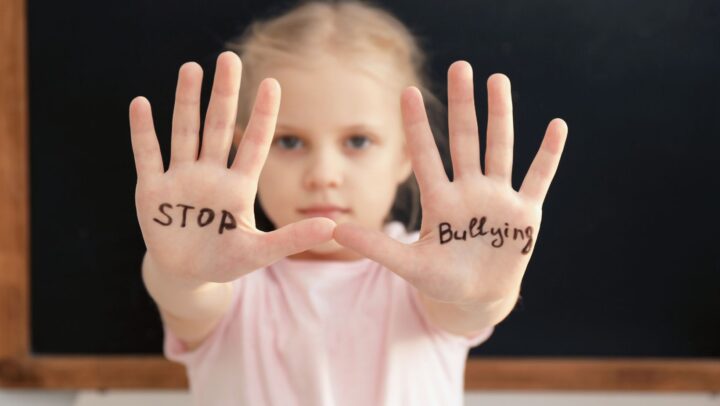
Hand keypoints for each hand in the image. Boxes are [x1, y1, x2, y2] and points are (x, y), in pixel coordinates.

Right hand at [129, 51, 334, 283]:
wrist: (188, 275)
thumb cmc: (227, 260)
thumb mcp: (260, 252)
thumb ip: (292, 238)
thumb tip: (332, 226)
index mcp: (238, 186)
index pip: (254, 143)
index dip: (264, 115)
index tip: (273, 83)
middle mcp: (211, 174)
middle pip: (218, 127)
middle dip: (224, 94)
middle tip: (228, 58)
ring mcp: (182, 179)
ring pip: (185, 132)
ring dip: (186, 101)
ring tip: (191, 68)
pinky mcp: (153, 190)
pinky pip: (147, 156)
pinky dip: (143, 132)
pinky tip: (141, 104)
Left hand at [333, 61, 567, 304]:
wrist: (475, 299)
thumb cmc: (440, 280)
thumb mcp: (408, 265)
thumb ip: (375, 246)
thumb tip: (333, 229)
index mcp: (440, 200)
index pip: (425, 155)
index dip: (416, 125)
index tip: (406, 90)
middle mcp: (468, 191)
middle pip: (465, 141)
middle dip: (463, 105)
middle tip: (461, 66)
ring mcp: (497, 199)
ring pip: (500, 149)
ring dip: (501, 116)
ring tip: (498, 80)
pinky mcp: (525, 215)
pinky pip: (538, 178)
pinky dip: (549, 155)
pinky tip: (558, 126)